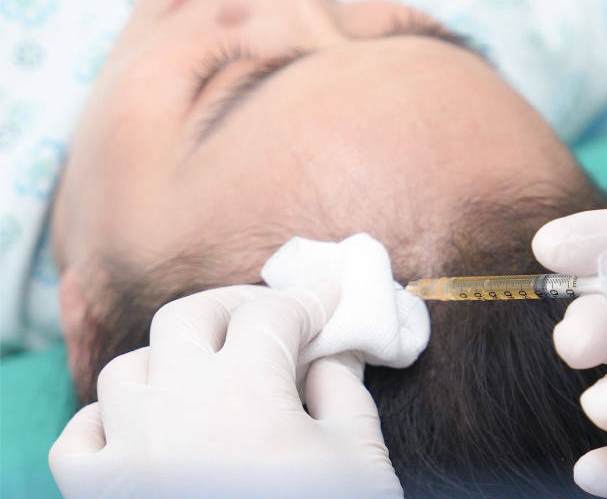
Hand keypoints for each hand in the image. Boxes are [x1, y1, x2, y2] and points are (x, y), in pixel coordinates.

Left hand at [49, 283, 402, 498]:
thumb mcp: (359, 459)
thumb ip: (346, 391)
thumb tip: (332, 356)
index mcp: (245, 388)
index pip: (272, 312)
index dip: (308, 299)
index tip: (328, 299)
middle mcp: (176, 404)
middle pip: (190, 316)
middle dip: (234, 308)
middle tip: (270, 321)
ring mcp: (128, 450)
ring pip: (127, 368)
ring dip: (169, 361)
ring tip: (206, 376)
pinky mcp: (99, 496)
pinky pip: (77, 438)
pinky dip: (105, 423)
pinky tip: (143, 430)